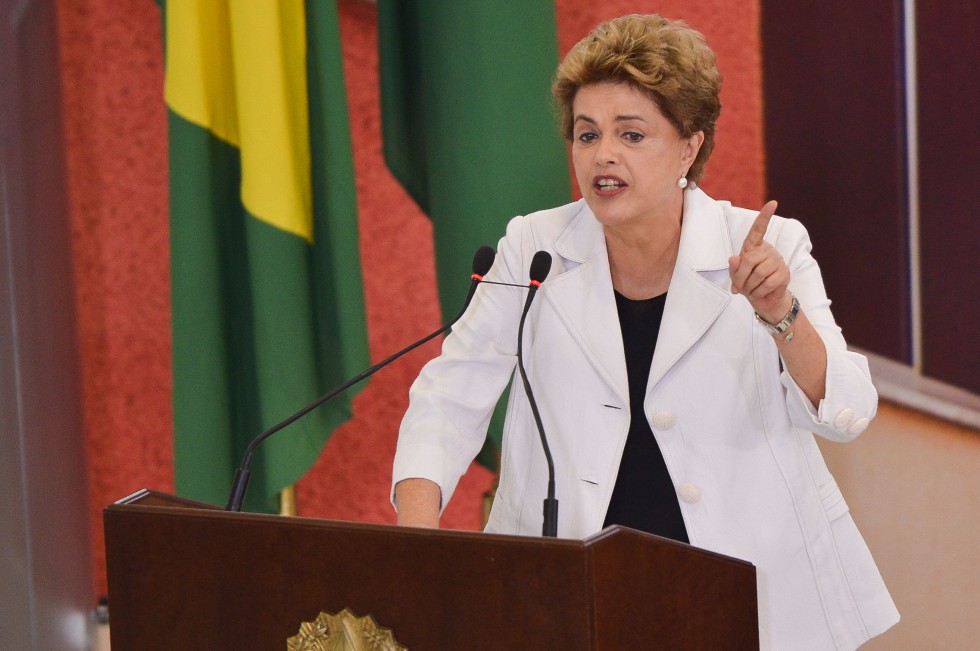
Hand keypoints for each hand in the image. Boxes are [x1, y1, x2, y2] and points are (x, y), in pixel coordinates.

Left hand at [729, 200, 792, 322]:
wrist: (764, 299)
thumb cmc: (748, 283)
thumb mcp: (736, 275)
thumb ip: (734, 267)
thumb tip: (733, 259)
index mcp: (754, 247)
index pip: (758, 229)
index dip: (764, 216)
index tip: (772, 203)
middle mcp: (767, 250)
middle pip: (749, 260)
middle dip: (740, 277)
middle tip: (739, 287)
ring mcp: (778, 261)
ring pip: (759, 273)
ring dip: (750, 286)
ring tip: (750, 289)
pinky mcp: (784, 273)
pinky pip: (768, 283)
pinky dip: (759, 292)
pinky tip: (760, 292)